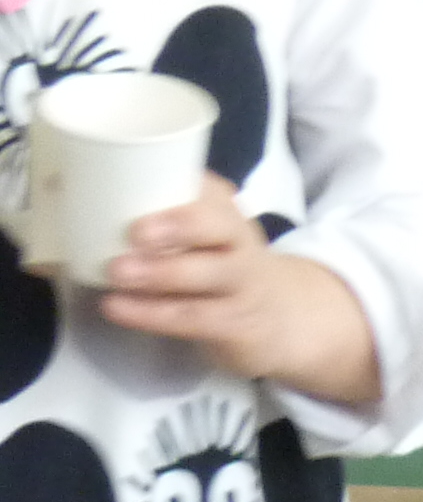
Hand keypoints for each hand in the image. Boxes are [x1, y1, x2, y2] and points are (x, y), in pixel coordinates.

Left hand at [88, 178, 366, 390]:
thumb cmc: (221, 265)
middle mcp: (240, 243)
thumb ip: (159, 215)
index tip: (134, 177)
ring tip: (116, 274)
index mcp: (226, 212)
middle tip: (135, 233)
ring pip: (208, 276)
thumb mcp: (206, 234)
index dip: (180, 184)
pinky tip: (117, 309)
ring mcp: (241, 285)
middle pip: (219, 228)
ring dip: (162, 274)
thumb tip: (60, 191)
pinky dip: (152, 314)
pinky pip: (194, 318)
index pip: (210, 189)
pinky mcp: (235, 324)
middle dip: (179, 227)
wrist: (284, 319)